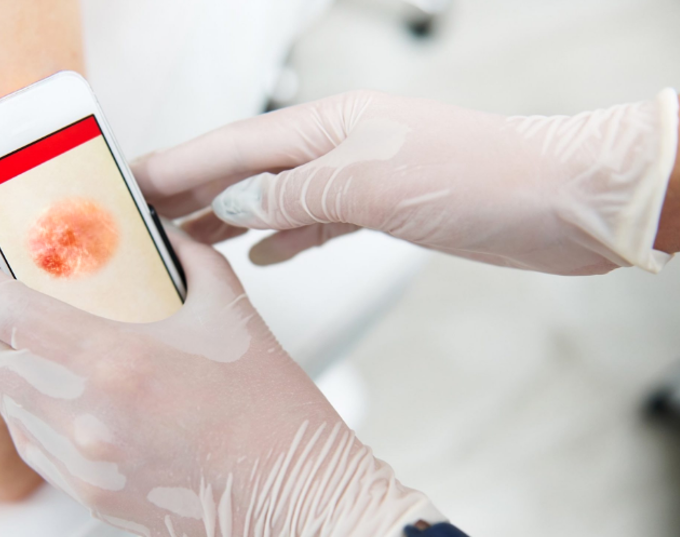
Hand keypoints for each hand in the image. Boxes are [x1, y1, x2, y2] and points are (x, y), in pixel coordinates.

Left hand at [0, 231, 440, 536]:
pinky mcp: (92, 498)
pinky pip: (31, 445)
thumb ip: (187, 262)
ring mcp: (84, 464)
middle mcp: (86, 415)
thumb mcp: (234, 315)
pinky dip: (25, 409)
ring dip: (3, 362)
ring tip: (22, 336)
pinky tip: (48, 391)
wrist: (299, 506)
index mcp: (117, 361)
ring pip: (8, 402)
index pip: (4, 310)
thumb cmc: (275, 416)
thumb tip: (159, 236)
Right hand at [134, 89, 677, 274]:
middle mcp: (335, 148)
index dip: (177, 167)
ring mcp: (358, 179)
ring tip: (185, 244)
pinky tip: (261, 258)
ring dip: (229, 221)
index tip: (128, 186)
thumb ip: (294, 195)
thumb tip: (236, 208)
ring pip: (275, 201)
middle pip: (246, 171)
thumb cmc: (475, 179)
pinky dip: (283, 240)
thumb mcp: (369, 184)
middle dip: (193, 195)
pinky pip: (315, 223)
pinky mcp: (382, 211)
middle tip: (143, 225)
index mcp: (325, 127)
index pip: (232, 147)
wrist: (558, 200)